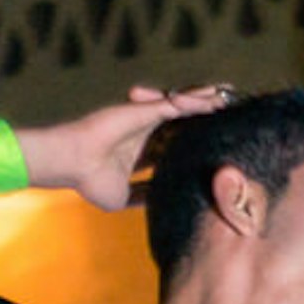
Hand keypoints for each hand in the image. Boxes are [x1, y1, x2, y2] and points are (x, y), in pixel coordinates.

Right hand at [17, 83, 236, 210]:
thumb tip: (162, 204)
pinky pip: (177, 103)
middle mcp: (147, 133)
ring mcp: (146, 119)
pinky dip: (196, 102)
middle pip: (184, 123)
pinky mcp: (145, 110)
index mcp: (142, 152)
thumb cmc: (89, 180)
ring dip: (207, 103)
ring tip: (229, 99)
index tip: (215, 147)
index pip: (175, 146)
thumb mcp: (124, 197)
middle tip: (230, 115)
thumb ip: (144, 196)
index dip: (195, 144)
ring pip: (184, 108)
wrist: (72, 164)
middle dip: (206, 118)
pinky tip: (215, 102)